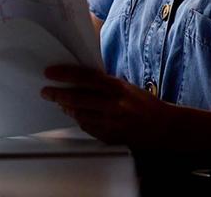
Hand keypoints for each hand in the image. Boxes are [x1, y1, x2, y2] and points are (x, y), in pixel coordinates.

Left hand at [41, 65, 169, 146]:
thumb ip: (103, 83)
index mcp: (117, 87)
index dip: (64, 74)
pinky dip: (80, 120)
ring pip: (79, 115)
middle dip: (57, 94)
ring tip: (60, 103)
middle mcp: (113, 104)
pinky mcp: (111, 137)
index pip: (85, 78)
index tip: (49, 73)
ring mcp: (112, 123)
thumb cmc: (143, 103)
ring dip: (67, 108)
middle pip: (77, 98)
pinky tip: (77, 115)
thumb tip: (76, 80)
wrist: (164, 126)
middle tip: (46, 91)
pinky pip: (88, 128)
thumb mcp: (125, 86)